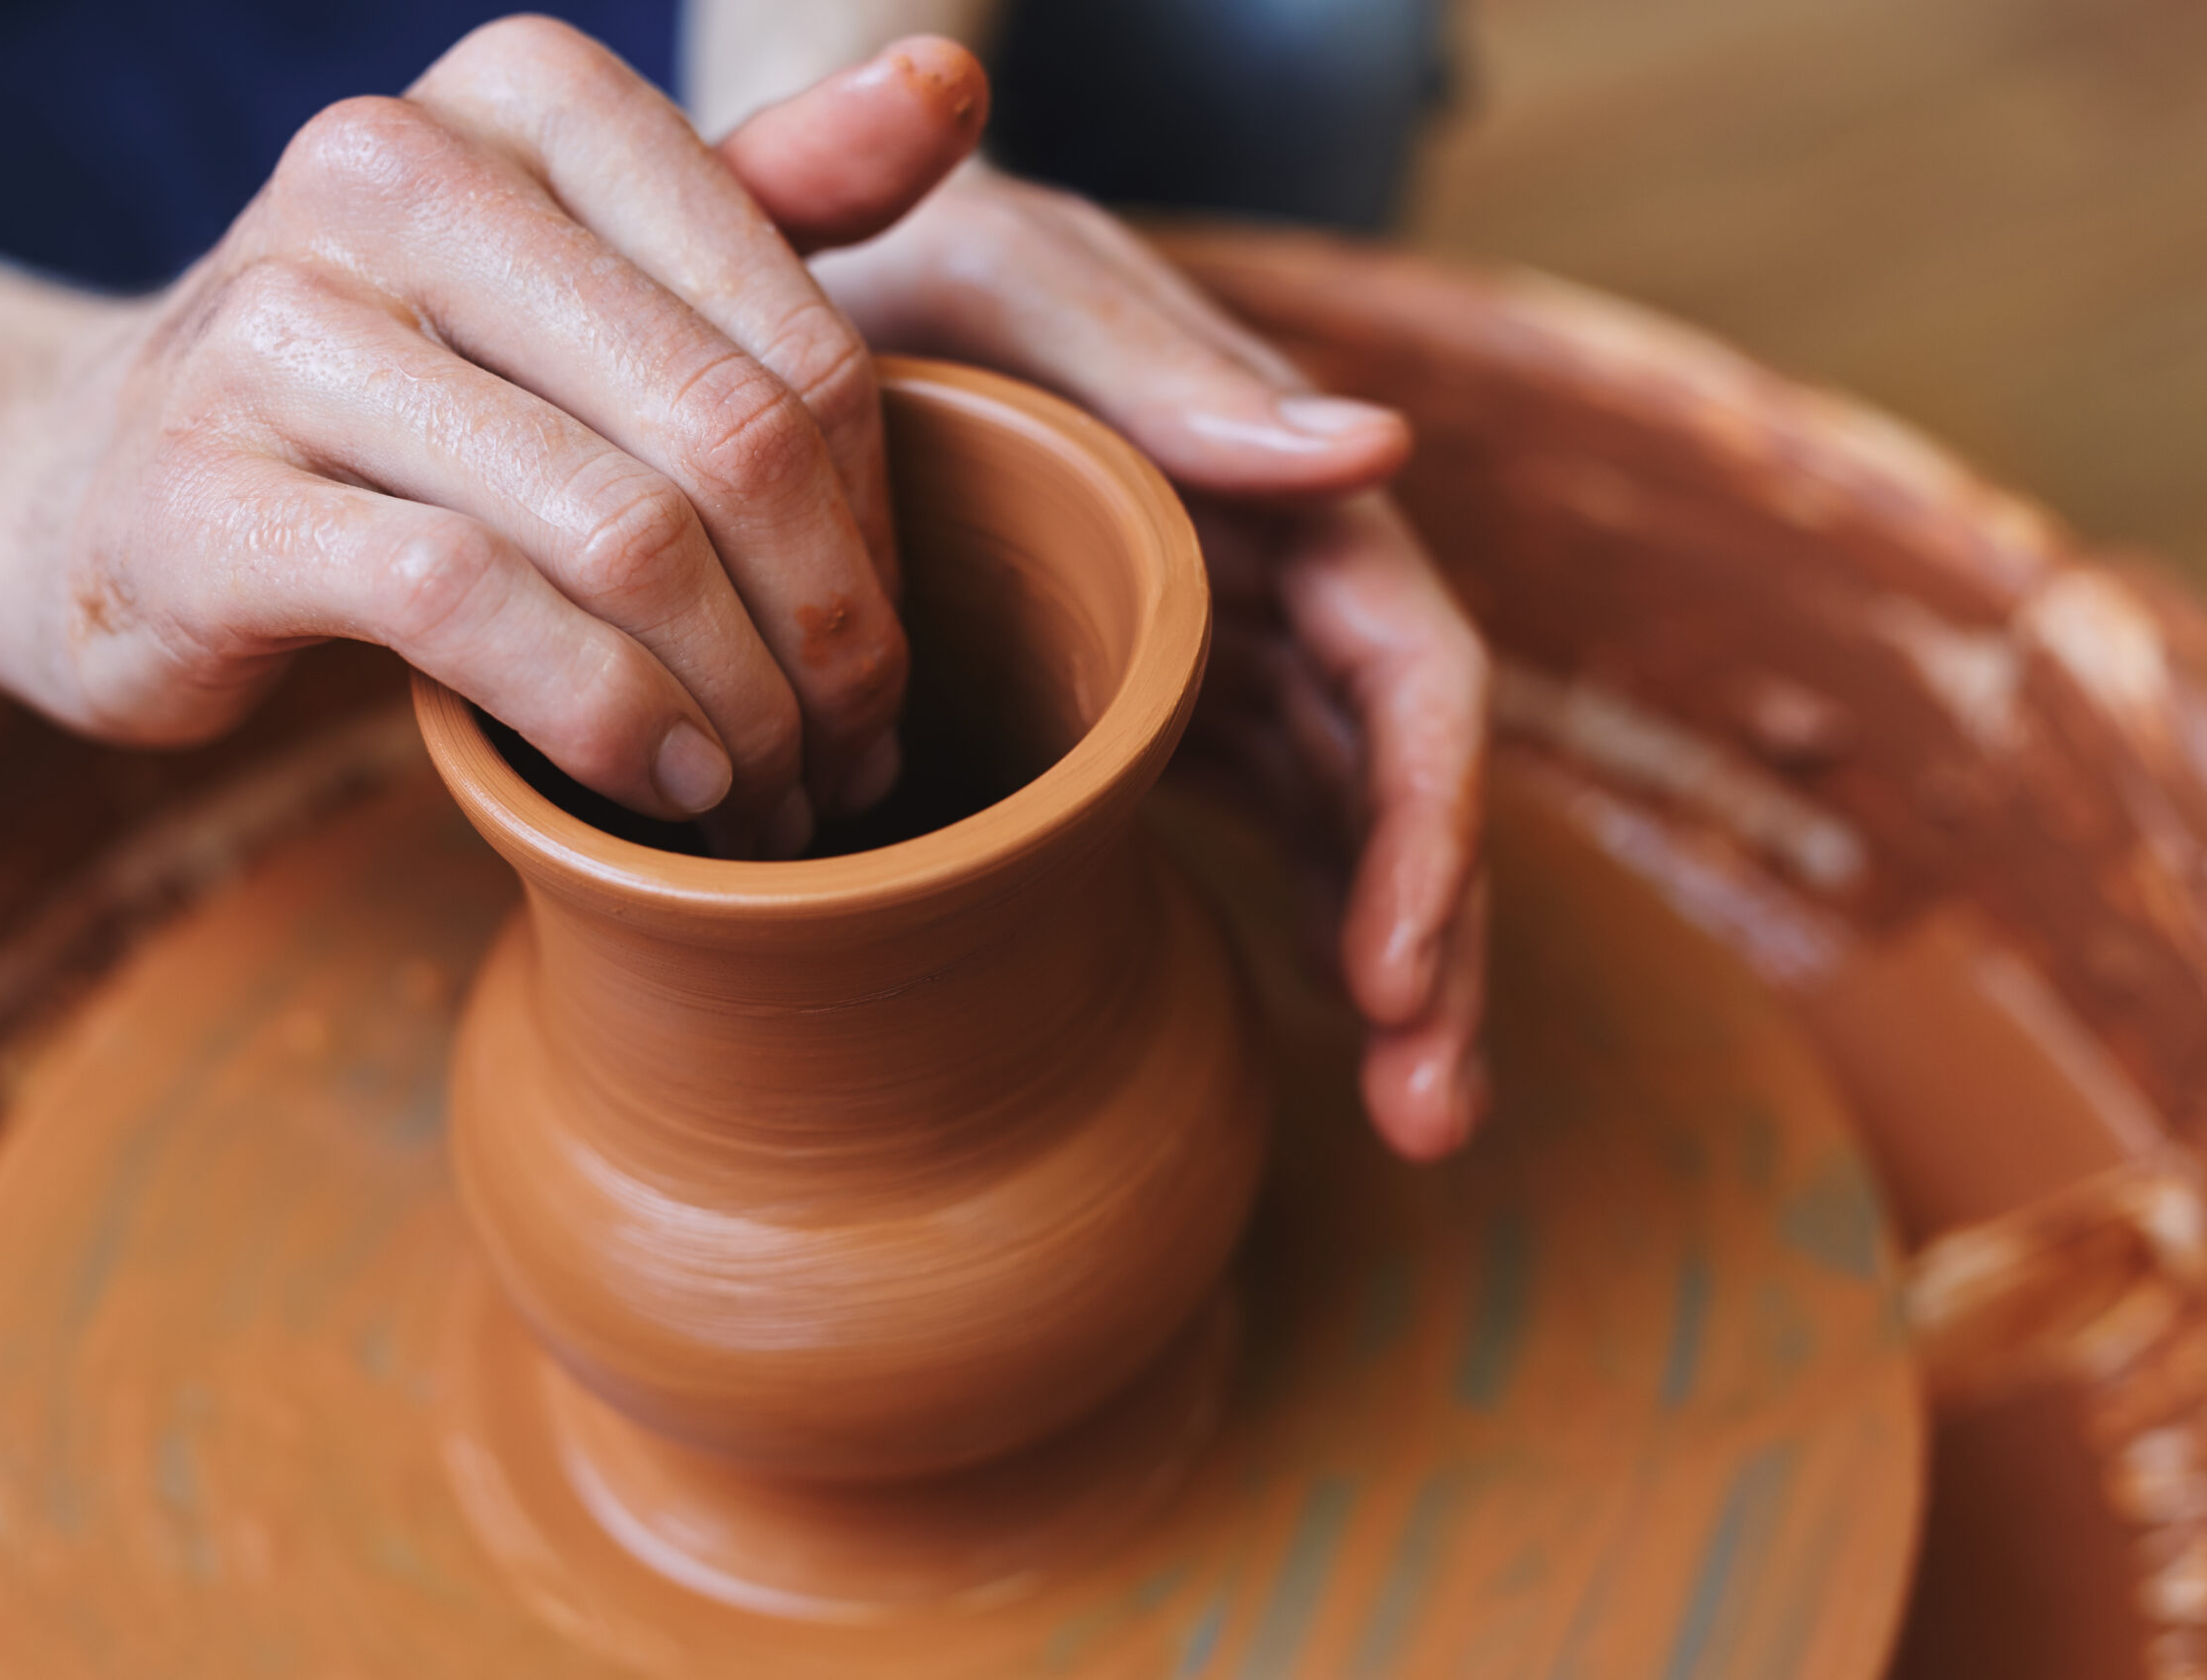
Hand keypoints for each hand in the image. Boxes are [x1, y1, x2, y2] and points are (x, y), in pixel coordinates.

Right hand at [1, 25, 990, 853]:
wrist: (101, 485)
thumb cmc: (405, 392)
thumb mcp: (587, 276)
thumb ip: (767, 199)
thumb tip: (953, 90)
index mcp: (523, 98)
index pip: (798, 341)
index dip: (875, 536)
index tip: (883, 657)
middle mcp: (389, 169)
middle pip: (730, 441)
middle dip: (827, 639)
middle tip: (853, 758)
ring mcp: (277, 326)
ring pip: (620, 536)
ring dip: (733, 709)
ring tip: (770, 797)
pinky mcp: (202, 496)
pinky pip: (474, 613)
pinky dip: (603, 720)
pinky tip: (655, 785)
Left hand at [814, 167, 1489, 1155]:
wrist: (792, 289)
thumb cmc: (890, 261)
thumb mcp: (1003, 274)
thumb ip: (1163, 361)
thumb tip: (1381, 451)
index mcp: (1268, 480)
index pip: (1408, 668)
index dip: (1426, 824)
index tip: (1393, 972)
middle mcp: (1272, 573)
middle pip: (1402, 777)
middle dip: (1435, 947)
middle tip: (1430, 1119)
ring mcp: (1219, 643)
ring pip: (1353, 821)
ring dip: (1398, 971)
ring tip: (1415, 1127)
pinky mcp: (1154, 697)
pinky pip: (1272, 817)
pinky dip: (1314, 922)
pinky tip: (1331, 1031)